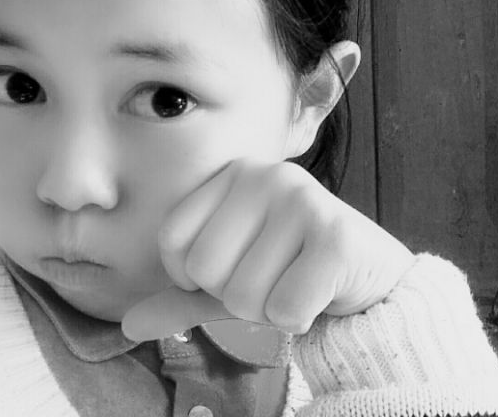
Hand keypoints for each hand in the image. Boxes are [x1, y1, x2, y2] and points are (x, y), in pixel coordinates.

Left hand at [122, 158, 414, 340]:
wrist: (369, 276)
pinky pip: (285, 309)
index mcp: (232, 173)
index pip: (171, 238)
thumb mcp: (230, 277)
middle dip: (234, 296)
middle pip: (204, 268)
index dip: (191, 275)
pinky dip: (298, 319)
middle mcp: (264, 174)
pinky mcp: (335, 234)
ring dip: (268, 310)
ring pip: (243, 296)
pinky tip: (319, 292)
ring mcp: (302, 198)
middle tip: (272, 279)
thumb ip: (182, 297)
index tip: (231, 269)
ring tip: (295, 283)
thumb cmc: (289, 270)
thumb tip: (128, 325)